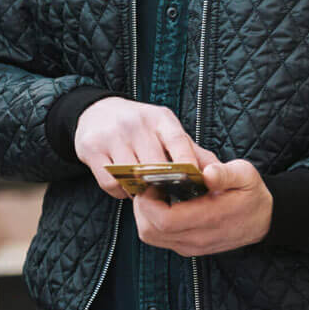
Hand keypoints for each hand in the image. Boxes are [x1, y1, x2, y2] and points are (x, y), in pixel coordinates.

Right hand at [74, 97, 217, 198]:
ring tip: (147, 192)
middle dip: (164, 185)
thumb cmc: (141, 126)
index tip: (196, 183)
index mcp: (160, 118)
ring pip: (132, 175)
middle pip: (155, 163)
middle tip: (172, 198)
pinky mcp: (91, 148)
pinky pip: (110, 182)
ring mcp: (112, 135)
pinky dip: (120, 191)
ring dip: (141, 191)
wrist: (98, 111)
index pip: (178, 140)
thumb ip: (191, 150)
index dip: (188, 163)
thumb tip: (217, 172)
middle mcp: (136, 123)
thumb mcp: (166, 129)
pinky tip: (126, 187)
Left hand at [132, 160, 272, 255]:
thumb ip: (226, 173)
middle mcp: (197, 238)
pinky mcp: (188, 248)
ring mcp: (191, 246)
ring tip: (154, 193)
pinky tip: (162, 203)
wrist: (264, 219)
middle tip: (148, 185)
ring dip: (145, 215)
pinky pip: (159, 238)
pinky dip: (152, 221)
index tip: (152, 181)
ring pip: (151, 236)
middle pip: (150, 231)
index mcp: (209, 218)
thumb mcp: (246, 175)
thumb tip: (206, 172)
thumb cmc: (251, 193)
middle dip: (142, 207)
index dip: (150, 201)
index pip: (164, 220)